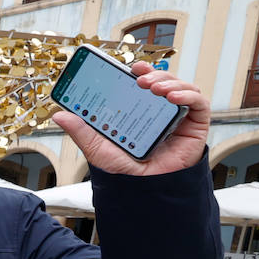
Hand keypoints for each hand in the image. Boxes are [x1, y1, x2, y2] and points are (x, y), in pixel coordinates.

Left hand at [51, 61, 209, 175]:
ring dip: (169, 81)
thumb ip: (82, 131)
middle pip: (163, 82)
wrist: (146, 191)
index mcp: (139, 111)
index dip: (139, 72)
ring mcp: (178, 117)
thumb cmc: (126, 172)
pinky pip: (199, 103)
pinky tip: (173, 97)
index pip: (142, 85)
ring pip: (181, 87)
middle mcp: (159, 111)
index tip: (129, 67)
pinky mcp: (196, 125)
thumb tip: (59, 115)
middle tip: (140, 76)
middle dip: (154, 74)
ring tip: (153, 86)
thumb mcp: (99, 148)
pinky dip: (188, 95)